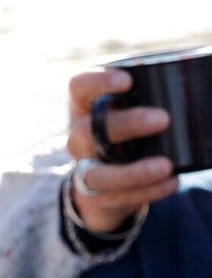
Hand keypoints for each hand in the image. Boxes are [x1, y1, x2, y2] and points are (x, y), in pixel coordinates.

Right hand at [65, 69, 177, 233]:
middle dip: (125, 124)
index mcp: (85, 106)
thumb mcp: (130, 109)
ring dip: (132, 170)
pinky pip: (119, 196)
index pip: (79, 87)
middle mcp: (79, 135)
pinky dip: (147, 190)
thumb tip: (204, 81)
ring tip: (166, 166)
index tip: (128, 81)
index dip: (98, 83)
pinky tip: (172, 181)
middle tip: (163, 119)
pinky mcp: (98, 194)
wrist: (104, 179)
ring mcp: (85, 166)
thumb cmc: (126, 131)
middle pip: (89, 130)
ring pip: (98, 172)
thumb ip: (154, 97)